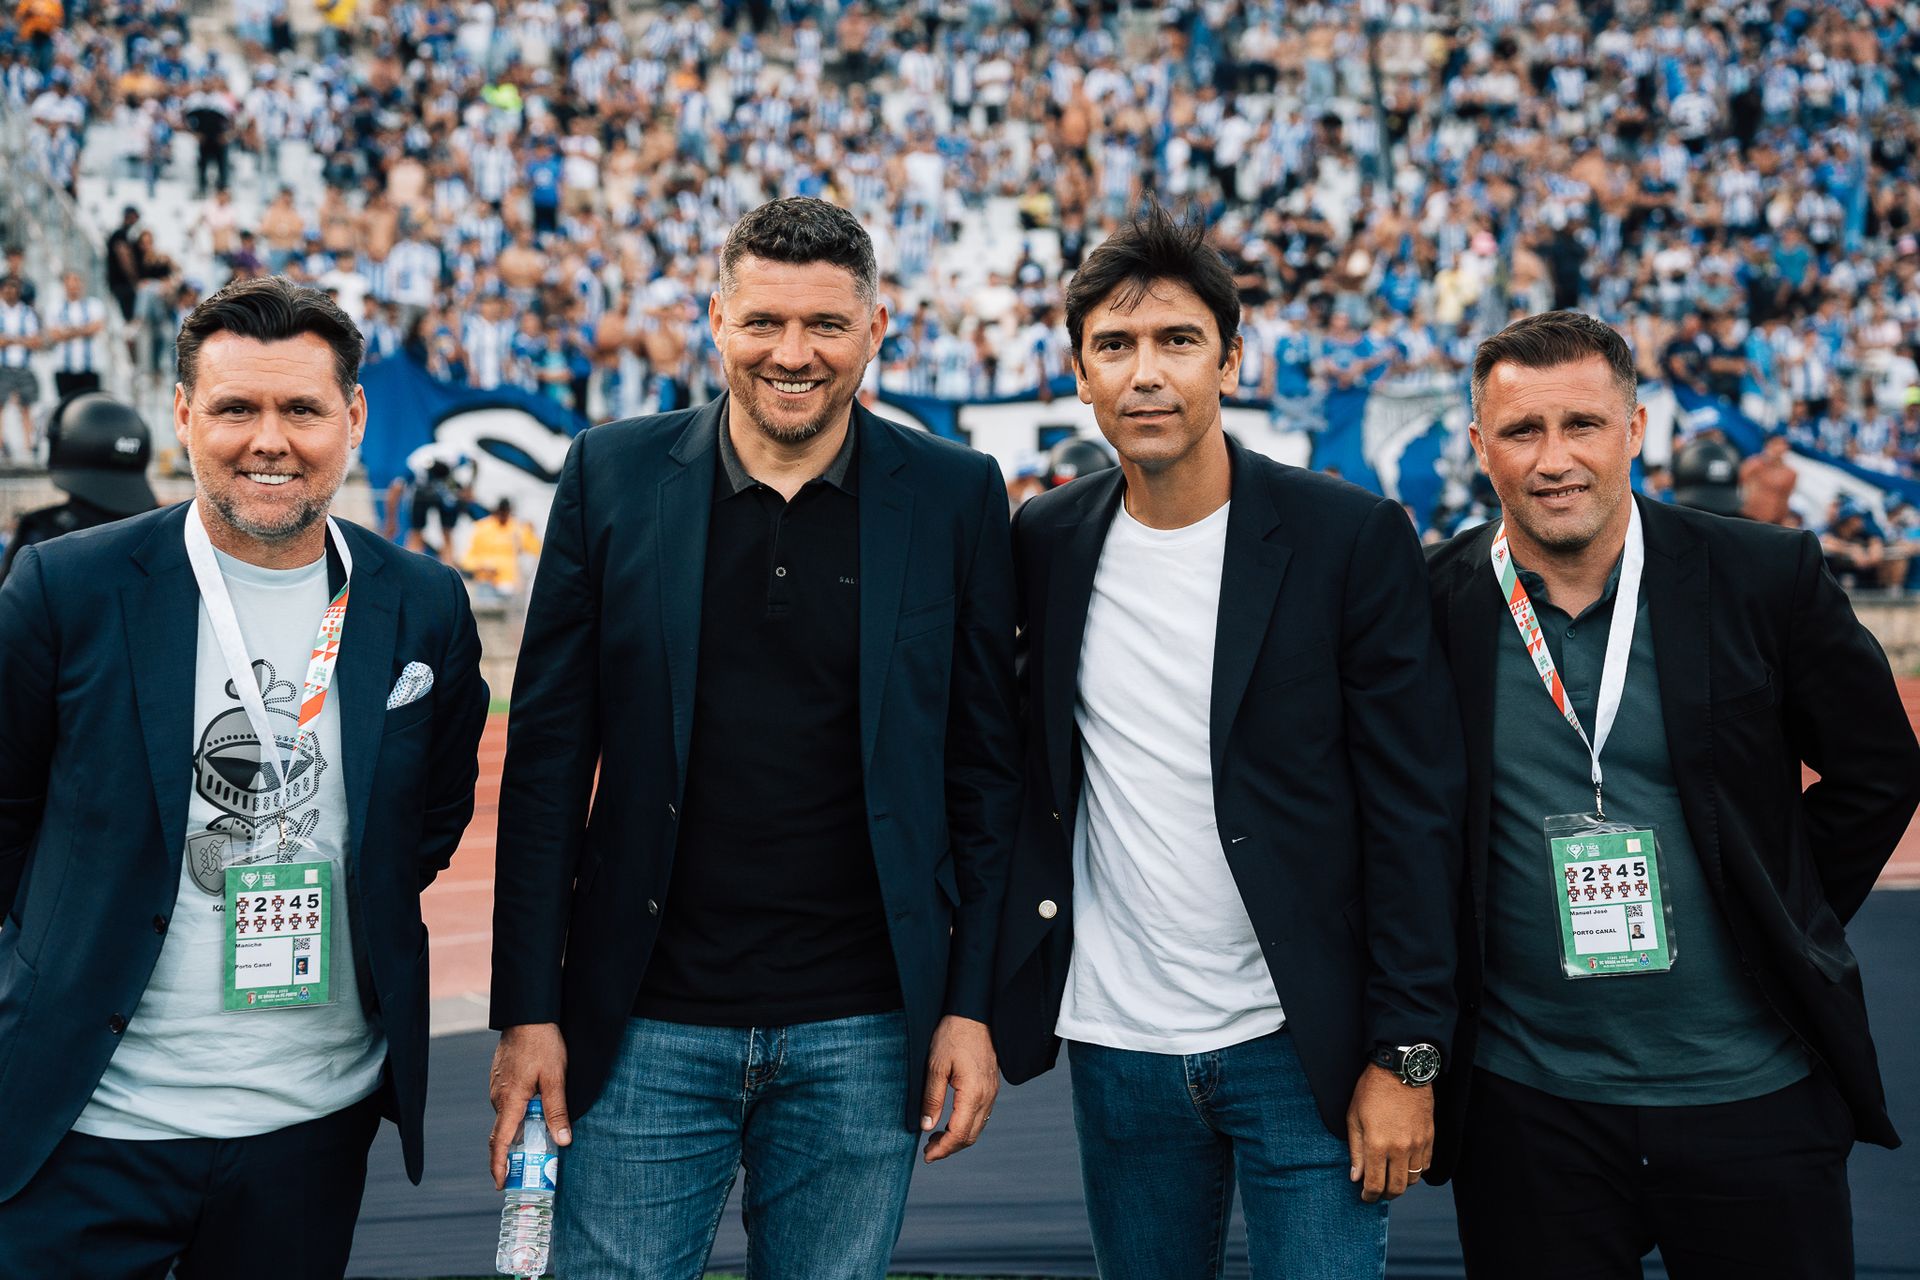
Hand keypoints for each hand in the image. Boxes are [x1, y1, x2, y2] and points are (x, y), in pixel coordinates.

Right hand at [489, 1022, 571, 1188]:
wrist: (528, 1014)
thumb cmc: (543, 1044)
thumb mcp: (556, 1078)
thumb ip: (557, 1111)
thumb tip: (563, 1142)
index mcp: (509, 1101)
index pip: (499, 1142)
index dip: (499, 1166)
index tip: (500, 1184)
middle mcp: (498, 1097)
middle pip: (502, 1133)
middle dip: (511, 1156)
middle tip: (526, 1171)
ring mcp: (497, 1087)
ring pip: (506, 1117)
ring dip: (517, 1133)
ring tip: (536, 1145)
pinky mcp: (501, 1078)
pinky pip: (507, 1104)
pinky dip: (517, 1116)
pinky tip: (534, 1115)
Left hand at [920, 1015, 998, 1162]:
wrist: (973, 1013)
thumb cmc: (952, 1035)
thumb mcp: (935, 1066)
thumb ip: (932, 1099)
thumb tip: (927, 1127)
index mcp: (973, 1093)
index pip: (960, 1134)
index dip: (943, 1149)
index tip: (926, 1156)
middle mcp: (987, 1096)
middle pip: (971, 1136)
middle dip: (949, 1148)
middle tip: (928, 1151)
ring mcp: (992, 1092)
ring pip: (977, 1127)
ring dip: (958, 1139)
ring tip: (935, 1139)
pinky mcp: (991, 1086)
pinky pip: (981, 1115)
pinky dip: (966, 1126)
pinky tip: (950, 1122)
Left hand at [1345, 1064, 1432, 1203]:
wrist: (1400, 1070)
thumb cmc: (1372, 1090)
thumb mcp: (1354, 1117)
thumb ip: (1356, 1150)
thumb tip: (1356, 1177)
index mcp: (1377, 1144)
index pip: (1374, 1184)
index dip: (1368, 1196)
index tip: (1365, 1197)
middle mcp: (1400, 1148)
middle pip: (1396, 1187)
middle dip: (1386, 1195)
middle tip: (1377, 1193)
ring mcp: (1418, 1144)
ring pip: (1413, 1179)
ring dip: (1401, 1184)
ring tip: (1391, 1178)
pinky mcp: (1430, 1137)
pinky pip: (1426, 1165)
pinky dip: (1416, 1170)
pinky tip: (1405, 1165)